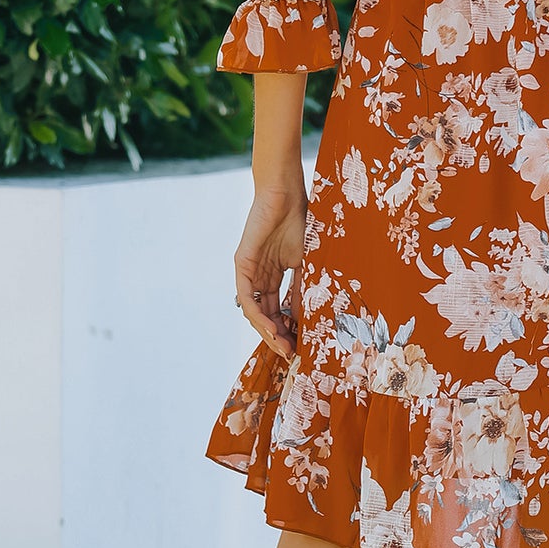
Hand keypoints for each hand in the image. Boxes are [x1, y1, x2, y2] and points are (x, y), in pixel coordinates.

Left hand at [235, 187, 306, 360]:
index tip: (300, 346)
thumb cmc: (300, 220)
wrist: (286, 193)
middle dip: (278, 337)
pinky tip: (271, 329)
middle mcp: (259, 276)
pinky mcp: (242, 265)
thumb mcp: (305, 262)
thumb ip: (302, 288)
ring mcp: (249, 271)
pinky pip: (247, 297)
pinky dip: (258, 316)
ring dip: (268, 332)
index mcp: (273, 275)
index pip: (277, 310)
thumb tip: (306, 318)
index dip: (287, 329)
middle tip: (292, 354)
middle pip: (265, 315)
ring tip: (284, 347)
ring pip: (255, 311)